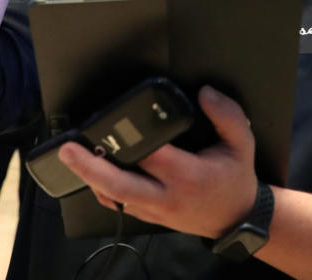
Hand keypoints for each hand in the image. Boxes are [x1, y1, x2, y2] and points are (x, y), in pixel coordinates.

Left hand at [58, 85, 257, 238]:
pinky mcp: (149, 216)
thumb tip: (205, 93)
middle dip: (90, 167)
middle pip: (119, 185)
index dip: (130, 139)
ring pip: (113, 198)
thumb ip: (227, 115)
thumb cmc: (235, 178)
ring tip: (72, 157)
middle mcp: (166, 195)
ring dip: (91, 178)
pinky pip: (119, 205)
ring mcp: (154, 210)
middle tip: (68, 149)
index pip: (151, 155)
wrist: (236, 218)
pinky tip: (92, 173)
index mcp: (187, 175)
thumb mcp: (242, 143)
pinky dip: (103, 190)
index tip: (114, 121)